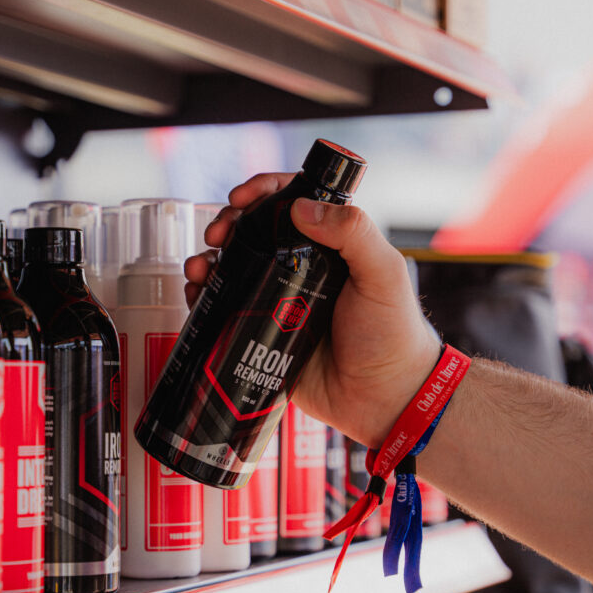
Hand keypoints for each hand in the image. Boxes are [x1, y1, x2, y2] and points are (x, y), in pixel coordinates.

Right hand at [184, 173, 440, 448]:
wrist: (385, 400)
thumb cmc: (394, 335)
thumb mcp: (383, 274)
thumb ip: (353, 232)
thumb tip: (301, 206)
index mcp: (331, 247)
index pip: (292, 204)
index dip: (263, 193)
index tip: (241, 197)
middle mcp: (301, 269)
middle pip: (254, 233)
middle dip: (228, 225)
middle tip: (218, 234)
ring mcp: (279, 302)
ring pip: (234, 270)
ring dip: (209, 260)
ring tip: (200, 268)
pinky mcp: (263, 335)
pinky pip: (227, 311)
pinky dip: (207, 298)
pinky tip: (198, 296)